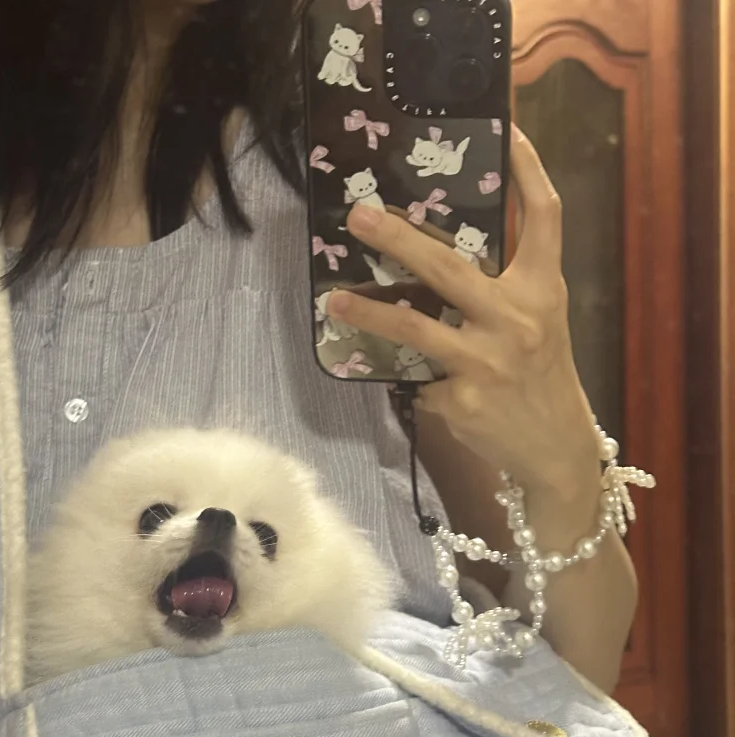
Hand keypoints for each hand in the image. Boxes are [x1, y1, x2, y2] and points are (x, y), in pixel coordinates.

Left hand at [326, 127, 598, 494]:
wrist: (557, 448)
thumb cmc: (540, 377)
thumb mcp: (539, 322)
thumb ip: (504, 289)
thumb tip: (434, 261)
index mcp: (542, 289)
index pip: (544, 217)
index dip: (528, 170)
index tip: (507, 130)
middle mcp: (517, 318)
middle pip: (450, 268)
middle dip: (399, 240)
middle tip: (360, 216)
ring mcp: (487, 361)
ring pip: (416, 328)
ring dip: (370, 313)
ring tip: (336, 302)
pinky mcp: (462, 399)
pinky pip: (421, 379)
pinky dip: (417, 380)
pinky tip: (426, 387)